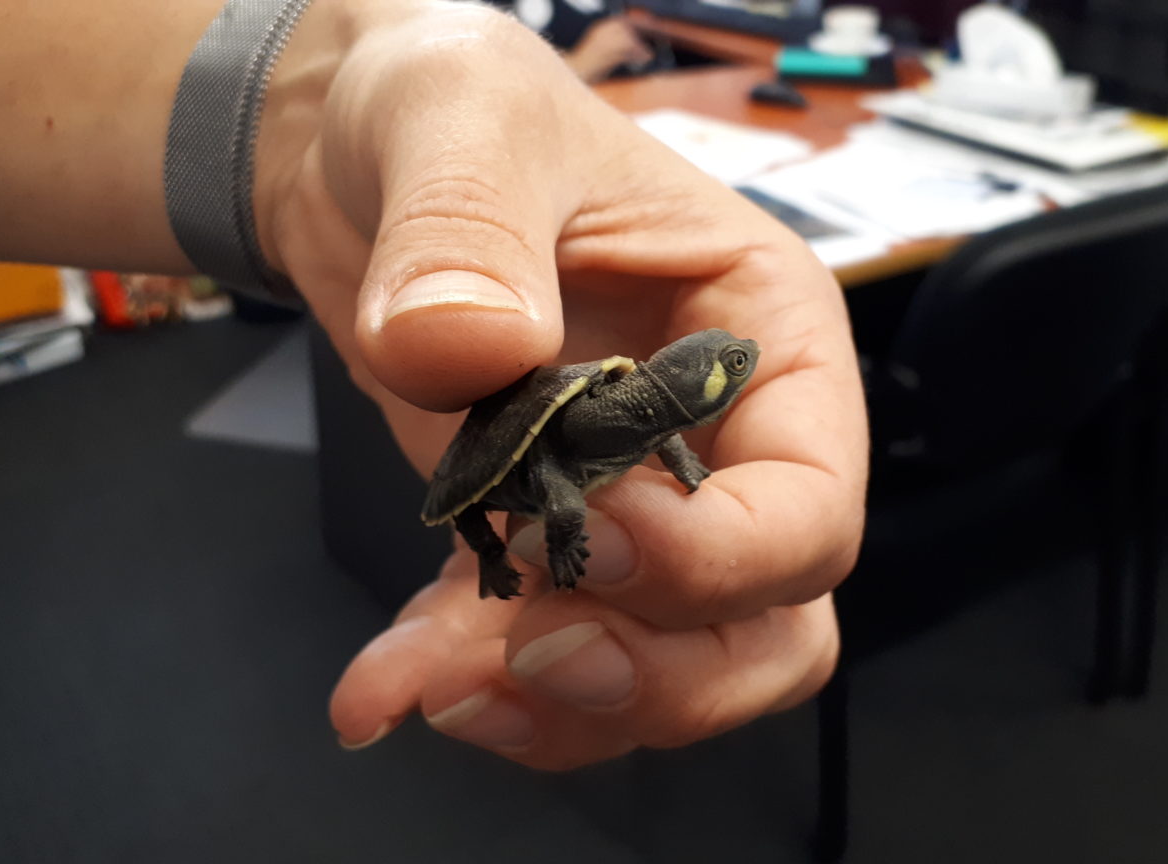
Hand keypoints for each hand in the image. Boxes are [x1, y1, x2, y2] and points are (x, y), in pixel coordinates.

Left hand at [255, 0, 866, 769]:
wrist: (354, 157)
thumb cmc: (453, 110)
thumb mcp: (462, 118)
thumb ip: (469, 222)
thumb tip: (473, 345)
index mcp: (764, 335)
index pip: (812, 501)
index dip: (727, 556)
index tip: (601, 534)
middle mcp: (725, 440)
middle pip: (768, 624)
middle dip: (660, 671)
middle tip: (532, 654)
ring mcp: (643, 505)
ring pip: (672, 669)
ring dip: (561, 707)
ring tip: (427, 681)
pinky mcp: (554, 541)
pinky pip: (559, 659)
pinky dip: (481, 689)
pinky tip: (390, 677)